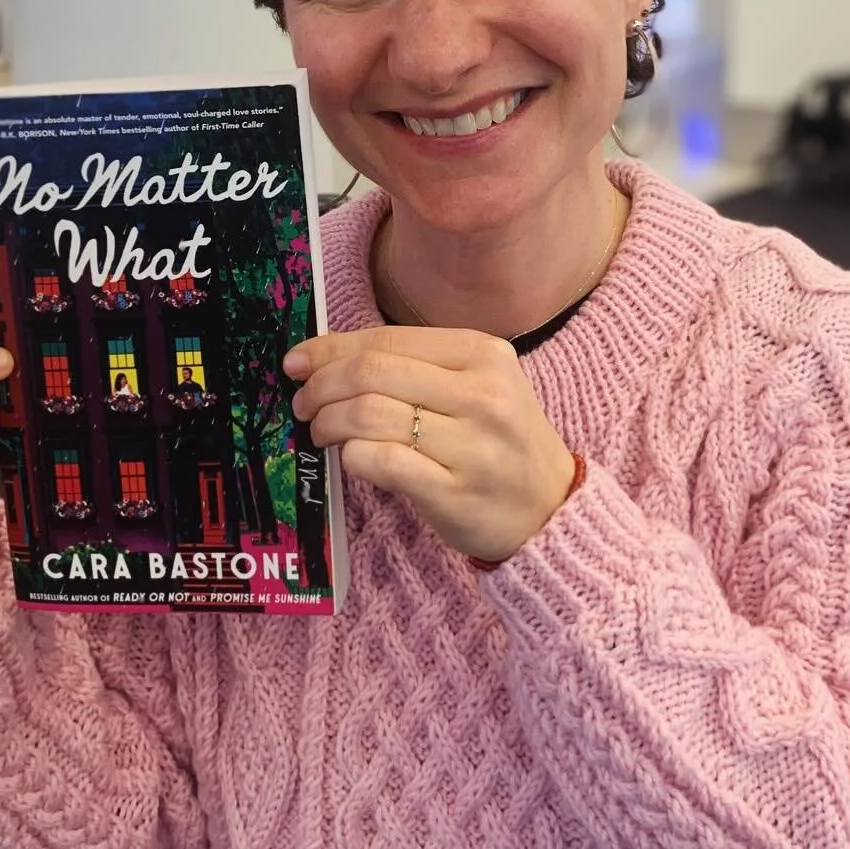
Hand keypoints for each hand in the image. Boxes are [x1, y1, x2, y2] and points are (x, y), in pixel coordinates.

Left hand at [284, 326, 575, 563]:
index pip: (386, 340)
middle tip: (303, 404)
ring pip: (369, 415)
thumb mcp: (475, 386)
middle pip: (372, 373)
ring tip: (321, 432)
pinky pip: (380, 461)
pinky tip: (350, 459)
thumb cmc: (499, 441)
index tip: (297, 363)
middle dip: (321, 386)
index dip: (330, 350)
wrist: (551, 508)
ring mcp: (472, 444)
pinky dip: (351, 457)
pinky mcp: (455, 492)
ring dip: (328, 422)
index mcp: (483, 353)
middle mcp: (482, 393)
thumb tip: (321, 355)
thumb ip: (410, 366)